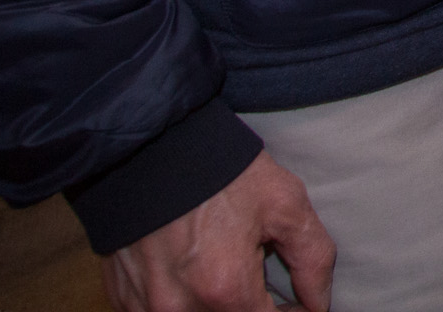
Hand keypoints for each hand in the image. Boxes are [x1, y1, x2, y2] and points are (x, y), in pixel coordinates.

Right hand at [102, 151, 333, 311]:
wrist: (148, 148)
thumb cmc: (220, 172)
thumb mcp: (284, 202)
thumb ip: (312, 259)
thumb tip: (319, 305)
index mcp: (225, 289)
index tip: (296, 303)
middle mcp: (180, 309)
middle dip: (250, 309)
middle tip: (260, 286)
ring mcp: (146, 308)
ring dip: (215, 307)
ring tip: (223, 272)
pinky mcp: (123, 299)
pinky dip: (181, 304)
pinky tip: (191, 276)